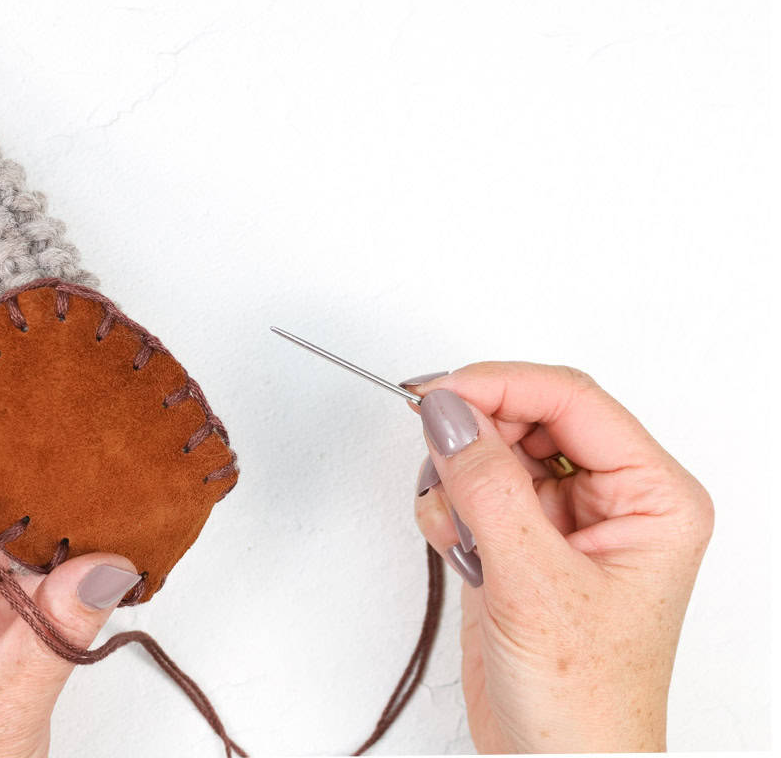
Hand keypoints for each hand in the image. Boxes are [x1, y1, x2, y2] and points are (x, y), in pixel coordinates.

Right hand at [406, 363, 712, 752]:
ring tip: (459, 531)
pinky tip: (459, 551)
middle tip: (432, 452)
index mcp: (652, 497)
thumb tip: (450, 413)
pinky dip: (448, 509)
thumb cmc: (584, 699)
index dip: (502, 385)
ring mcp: (563, 520)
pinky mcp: (520, 542)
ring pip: (495, 450)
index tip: (439, 394)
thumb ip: (488, 487)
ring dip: (459, 478)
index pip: (573, 401)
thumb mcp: (535, 584)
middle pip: (531, 416)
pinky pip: (473, 489)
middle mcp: (612, 499)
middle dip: (476, 434)